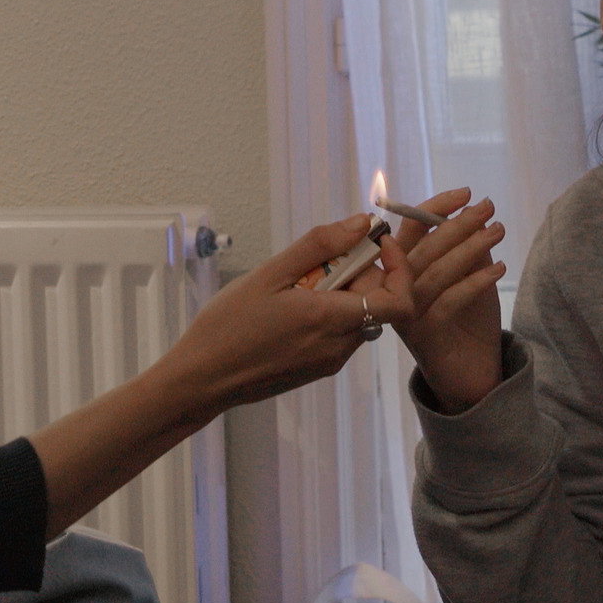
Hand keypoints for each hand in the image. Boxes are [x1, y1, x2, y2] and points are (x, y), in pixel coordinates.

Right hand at [156, 214, 417, 415]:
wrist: (203, 379)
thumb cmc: (229, 325)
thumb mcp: (270, 274)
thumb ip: (320, 246)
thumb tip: (362, 223)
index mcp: (331, 319)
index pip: (398, 299)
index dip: (398, 267)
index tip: (374, 243)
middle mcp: (340, 345)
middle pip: (378, 302)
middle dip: (359, 272)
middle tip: (317, 260)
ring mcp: (330, 361)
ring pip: (360, 317)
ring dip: (343, 292)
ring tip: (298, 283)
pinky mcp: (319, 369)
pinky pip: (341, 332)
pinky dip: (330, 311)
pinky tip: (292, 305)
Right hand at [383, 188, 506, 413]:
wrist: (472, 377)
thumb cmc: (468, 323)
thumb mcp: (468, 280)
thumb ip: (464, 251)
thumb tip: (474, 215)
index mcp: (398, 273)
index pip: (408, 231)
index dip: (434, 208)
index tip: (465, 193)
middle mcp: (394, 293)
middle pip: (422, 249)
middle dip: (457, 223)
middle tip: (487, 208)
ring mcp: (406, 315)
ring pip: (435, 273)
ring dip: (469, 248)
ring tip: (498, 231)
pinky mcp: (424, 336)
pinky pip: (449, 300)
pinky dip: (475, 281)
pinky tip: (500, 269)